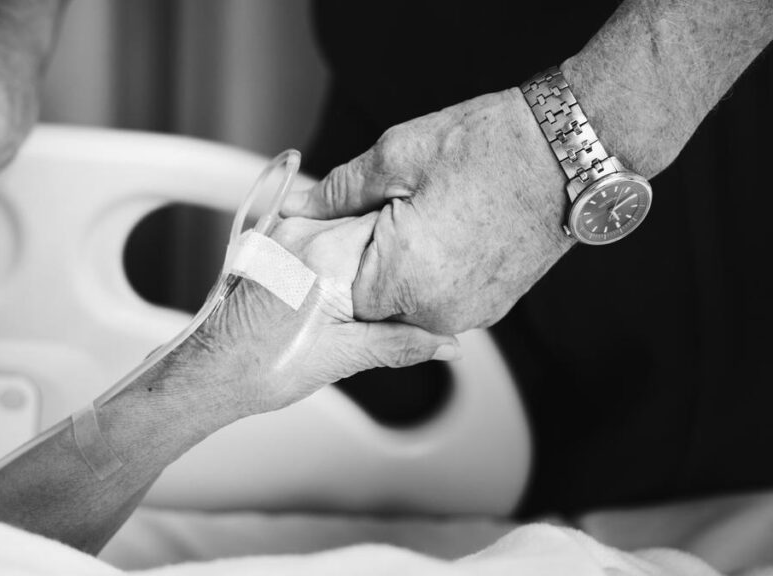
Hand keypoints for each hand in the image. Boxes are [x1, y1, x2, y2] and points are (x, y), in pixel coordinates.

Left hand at [179, 214, 458, 418]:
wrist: (210, 373)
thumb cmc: (261, 368)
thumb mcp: (342, 357)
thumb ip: (399, 342)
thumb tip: (445, 343)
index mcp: (326, 255)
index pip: (391, 227)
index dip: (415, 245)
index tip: (430, 268)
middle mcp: (302, 234)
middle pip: (369, 223)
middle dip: (392, 251)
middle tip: (407, 289)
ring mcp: (284, 236)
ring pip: (345, 228)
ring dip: (366, 252)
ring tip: (370, 295)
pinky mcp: (274, 245)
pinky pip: (321, 235)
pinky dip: (341, 255)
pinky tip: (342, 288)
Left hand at [282, 89, 576, 334]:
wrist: (570, 150)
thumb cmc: (490, 148)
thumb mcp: (396, 156)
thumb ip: (337, 192)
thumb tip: (300, 208)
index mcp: (404, 280)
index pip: (337, 294)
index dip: (333, 257)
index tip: (342, 225)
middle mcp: (438, 311)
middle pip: (372, 304)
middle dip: (366, 263)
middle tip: (385, 210)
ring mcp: (471, 313)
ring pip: (408, 302)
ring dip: (401, 267)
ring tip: (422, 214)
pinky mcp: (493, 305)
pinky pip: (441, 299)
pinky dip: (432, 271)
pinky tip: (445, 229)